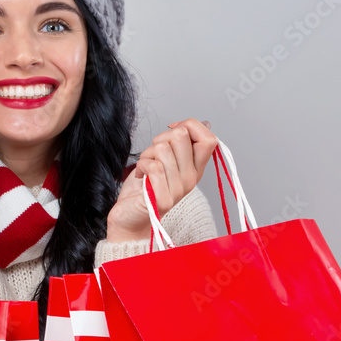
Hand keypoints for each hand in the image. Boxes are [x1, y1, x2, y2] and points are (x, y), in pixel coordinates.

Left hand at [106, 119, 217, 241]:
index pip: (209, 138)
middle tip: (154, 154)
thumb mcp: (168, 160)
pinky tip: (141, 175)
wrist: (130, 218)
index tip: (173, 130)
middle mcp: (191, 178)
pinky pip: (154, 167)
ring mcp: (179, 189)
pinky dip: (141, 166)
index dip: (190, 125)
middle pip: (181, 135)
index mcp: (196, 168)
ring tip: (145, 166)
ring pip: (163, 149)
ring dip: (146, 154)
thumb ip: (182, 144)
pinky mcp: (163, 199)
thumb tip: (203, 123)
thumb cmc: (146, 187)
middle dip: (161, 137)